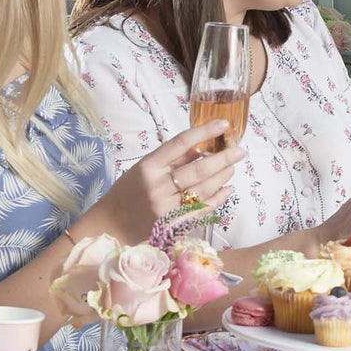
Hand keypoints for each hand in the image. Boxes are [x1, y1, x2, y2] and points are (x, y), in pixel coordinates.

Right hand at [101, 121, 243, 241]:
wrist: (110, 225)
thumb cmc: (128, 192)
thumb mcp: (144, 168)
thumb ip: (172, 159)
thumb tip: (203, 145)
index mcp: (148, 166)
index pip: (181, 143)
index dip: (205, 132)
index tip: (224, 124)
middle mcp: (157, 186)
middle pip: (199, 169)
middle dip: (224, 158)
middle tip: (241, 151)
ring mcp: (165, 207)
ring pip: (203, 189)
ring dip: (222, 177)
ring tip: (232, 167)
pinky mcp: (172, 225)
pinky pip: (202, 209)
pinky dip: (218, 198)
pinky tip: (227, 189)